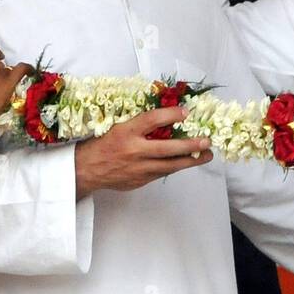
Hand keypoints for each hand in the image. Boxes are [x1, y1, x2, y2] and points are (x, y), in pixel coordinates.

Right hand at [74, 107, 212, 196]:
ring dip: (190, 160)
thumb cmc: (104, 143)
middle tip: (206, 141)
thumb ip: (141, 123)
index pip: (152, 120)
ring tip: (206, 155)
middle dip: (190, 145)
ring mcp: (138, 169)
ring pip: (170, 165)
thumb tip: (168, 114)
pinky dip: (175, 166)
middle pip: (167, 148)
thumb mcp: (119, 126)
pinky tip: (185, 161)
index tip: (186, 112)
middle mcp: (134, 151)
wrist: (87, 169)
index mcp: (127, 132)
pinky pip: (162, 173)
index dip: (171, 114)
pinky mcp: (140, 181)